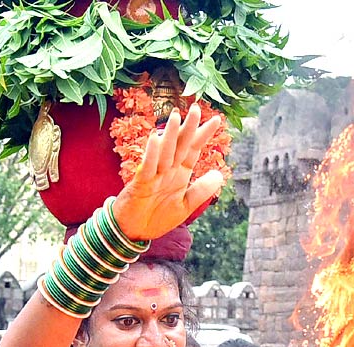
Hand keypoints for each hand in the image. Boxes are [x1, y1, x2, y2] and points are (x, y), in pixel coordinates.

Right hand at [111, 104, 225, 241]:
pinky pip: (146, 167)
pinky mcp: (141, 184)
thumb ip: (201, 190)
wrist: (134, 231)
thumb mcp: (185, 206)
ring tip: (176, 116)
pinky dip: (151, 154)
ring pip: (164, 152)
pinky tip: (154, 139)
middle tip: (197, 108)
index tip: (216, 120)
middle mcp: (168, 170)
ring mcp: (154, 175)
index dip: (203, 135)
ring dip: (169, 134)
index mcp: (179, 174)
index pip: (193, 150)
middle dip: (189, 128)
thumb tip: (219, 174)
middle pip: (180, 145)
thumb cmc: (157, 217)